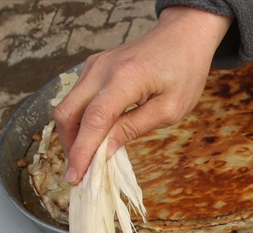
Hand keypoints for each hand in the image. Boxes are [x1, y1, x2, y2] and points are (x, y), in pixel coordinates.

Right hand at [53, 6, 231, 183]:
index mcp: (125, 78)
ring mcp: (94, 66)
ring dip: (72, 135)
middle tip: (79, 174)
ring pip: (68, 106)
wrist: (183, 36)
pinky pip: (78, 98)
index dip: (81, 152)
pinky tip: (92, 138)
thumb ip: (134, 128)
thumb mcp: (169, 109)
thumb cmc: (184, 71)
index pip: (93, 120)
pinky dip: (79, 121)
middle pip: (68, 113)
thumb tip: (105, 150)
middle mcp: (102, 69)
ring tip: (85, 160)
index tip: (74, 177)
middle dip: (69, 146)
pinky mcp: (94, 67)